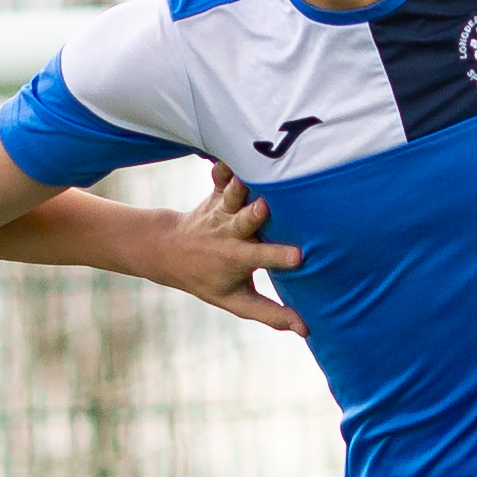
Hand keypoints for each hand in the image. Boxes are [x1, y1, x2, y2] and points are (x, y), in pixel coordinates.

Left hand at [145, 168, 309, 333]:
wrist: (169, 251)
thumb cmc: (209, 279)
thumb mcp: (236, 301)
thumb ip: (271, 314)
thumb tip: (306, 330)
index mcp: (237, 258)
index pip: (262, 258)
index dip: (279, 257)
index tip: (300, 256)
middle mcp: (229, 232)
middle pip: (244, 221)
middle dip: (254, 214)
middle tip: (266, 206)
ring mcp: (222, 209)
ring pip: (232, 194)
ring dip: (241, 184)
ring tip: (254, 171)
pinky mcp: (217, 192)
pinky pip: (220, 174)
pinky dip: (226, 162)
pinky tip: (233, 146)